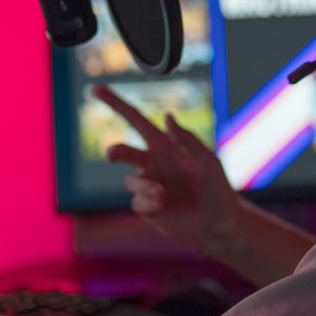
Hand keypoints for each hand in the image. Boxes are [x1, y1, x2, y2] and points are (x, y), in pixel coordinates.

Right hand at [93, 84, 241, 255]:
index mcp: (166, 146)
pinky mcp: (146, 207)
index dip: (115, 103)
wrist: (220, 226)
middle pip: (121, 150)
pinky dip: (149, 202)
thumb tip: (167, 116)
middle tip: (113, 154)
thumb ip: (188, 140)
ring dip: (146, 186)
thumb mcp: (208, 162)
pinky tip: (165, 206)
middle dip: (114, 151)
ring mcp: (148, 186)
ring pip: (130, 181)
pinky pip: (137, 201)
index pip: (136, 121)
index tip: (95, 89)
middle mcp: (153, 164)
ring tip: (164, 194)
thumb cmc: (218, 190)